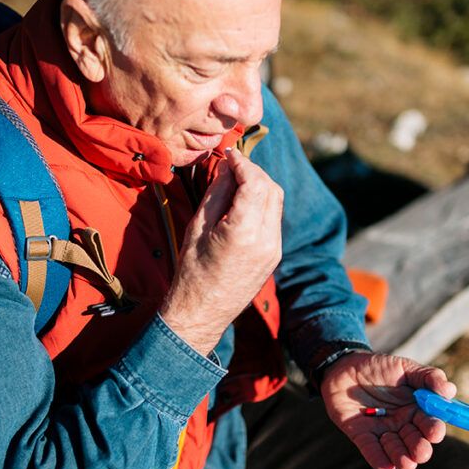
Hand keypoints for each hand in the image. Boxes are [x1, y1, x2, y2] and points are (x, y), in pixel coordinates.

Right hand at [160, 150, 283, 354]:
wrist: (203, 312)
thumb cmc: (192, 271)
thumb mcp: (198, 227)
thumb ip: (217, 193)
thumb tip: (228, 166)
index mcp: (243, 232)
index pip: (254, 182)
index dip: (243, 164)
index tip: (229, 155)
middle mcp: (266, 240)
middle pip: (271, 189)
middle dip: (254, 172)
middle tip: (233, 166)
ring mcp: (274, 249)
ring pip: (276, 202)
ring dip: (260, 186)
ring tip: (237, 182)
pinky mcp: (275, 255)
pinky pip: (274, 219)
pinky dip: (262, 204)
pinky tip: (243, 204)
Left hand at [320, 351, 455, 468]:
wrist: (345, 366)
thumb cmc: (379, 367)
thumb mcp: (406, 367)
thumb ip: (429, 377)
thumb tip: (450, 390)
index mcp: (418, 411)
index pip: (431, 426)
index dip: (434, 430)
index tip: (435, 432)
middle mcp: (403, 425)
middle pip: (417, 444)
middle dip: (420, 450)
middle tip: (420, 451)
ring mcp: (382, 432)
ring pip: (397, 453)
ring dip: (402, 458)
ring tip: (405, 462)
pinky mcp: (362, 435)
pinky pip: (371, 451)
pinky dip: (379, 460)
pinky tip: (386, 468)